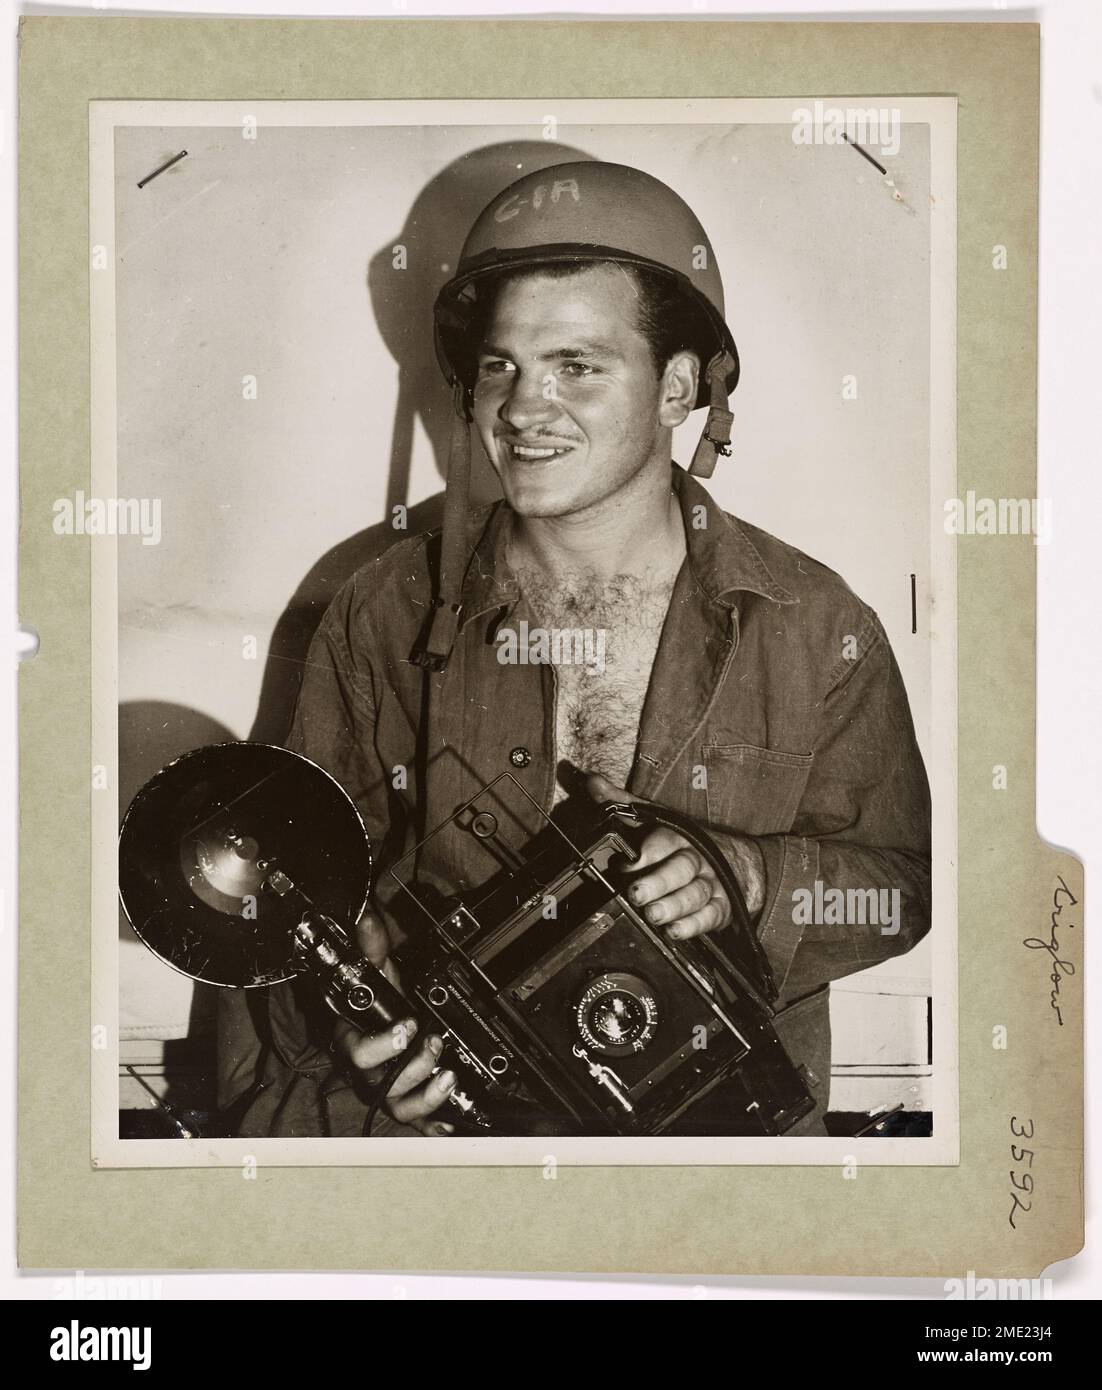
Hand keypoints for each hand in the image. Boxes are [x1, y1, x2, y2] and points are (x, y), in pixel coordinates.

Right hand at [332, 907, 455, 1135]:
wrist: (386, 1028)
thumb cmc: (379, 1006)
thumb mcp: (378, 974)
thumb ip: (372, 948)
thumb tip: (367, 917)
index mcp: (354, 1042)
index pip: (356, 1052)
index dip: (382, 1044)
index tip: (408, 1025)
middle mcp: (369, 1073)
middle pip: (380, 1083)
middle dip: (411, 1065)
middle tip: (434, 1043)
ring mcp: (388, 1091)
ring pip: (399, 1105)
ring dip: (426, 1093)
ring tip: (448, 1074)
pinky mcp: (408, 1103)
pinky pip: (418, 1122)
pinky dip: (434, 1123)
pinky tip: (451, 1119)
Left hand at [587, 773, 765, 940]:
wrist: (738, 860)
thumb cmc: (684, 842)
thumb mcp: (655, 819)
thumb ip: (623, 803)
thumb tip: (592, 781)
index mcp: (679, 836)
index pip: (666, 841)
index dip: (648, 852)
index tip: (627, 863)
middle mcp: (697, 859)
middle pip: (681, 869)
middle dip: (659, 882)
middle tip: (637, 893)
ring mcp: (710, 884)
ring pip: (695, 894)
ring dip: (674, 906)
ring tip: (654, 915)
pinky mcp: (720, 907)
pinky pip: (710, 917)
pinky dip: (693, 925)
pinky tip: (675, 931)